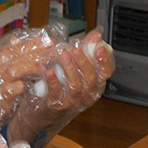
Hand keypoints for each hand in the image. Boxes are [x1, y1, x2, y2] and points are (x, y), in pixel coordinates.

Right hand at [0, 27, 65, 147]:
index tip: (47, 40)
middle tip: (54, 49)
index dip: (32, 44)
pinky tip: (32, 85)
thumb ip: (2, 57)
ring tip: (45, 66)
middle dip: (37, 52)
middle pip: (17, 56)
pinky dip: (23, 86)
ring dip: (32, 67)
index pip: (13, 48)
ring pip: (16, 69)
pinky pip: (13, 89)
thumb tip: (17, 41)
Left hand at [7, 29, 114, 147]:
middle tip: (76, 49)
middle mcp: (87, 95)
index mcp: (94, 85)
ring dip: (70, 69)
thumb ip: (85, 50)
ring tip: (63, 55)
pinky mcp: (57, 106)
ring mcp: (73, 102)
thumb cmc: (60, 87)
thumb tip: (96, 35)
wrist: (42, 112)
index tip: (100, 48)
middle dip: (85, 62)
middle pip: (92, 79)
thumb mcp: (74, 68)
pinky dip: (53, 82)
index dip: (105, 61)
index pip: (106, 73)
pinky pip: (57, 94)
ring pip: (76, 86)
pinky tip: (49, 72)